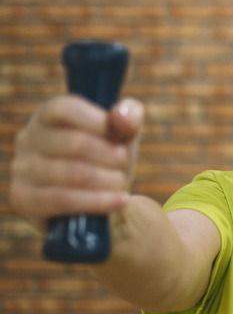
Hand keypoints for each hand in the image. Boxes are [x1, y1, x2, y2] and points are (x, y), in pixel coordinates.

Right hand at [9, 96, 143, 228]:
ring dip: (108, 179)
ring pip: (73, 172)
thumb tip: (122, 114)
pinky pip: (64, 200)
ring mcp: (22, 169)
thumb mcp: (122, 136)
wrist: (95, 204)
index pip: (64, 109)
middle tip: (123, 163)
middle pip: (74, 143)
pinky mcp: (24, 199)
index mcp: (47, 115)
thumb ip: (128, 118)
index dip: (96, 121)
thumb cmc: (106, 160)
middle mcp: (28, 139)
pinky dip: (99, 201)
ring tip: (121, 182)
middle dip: (110, 156)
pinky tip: (119, 200)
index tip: (120, 136)